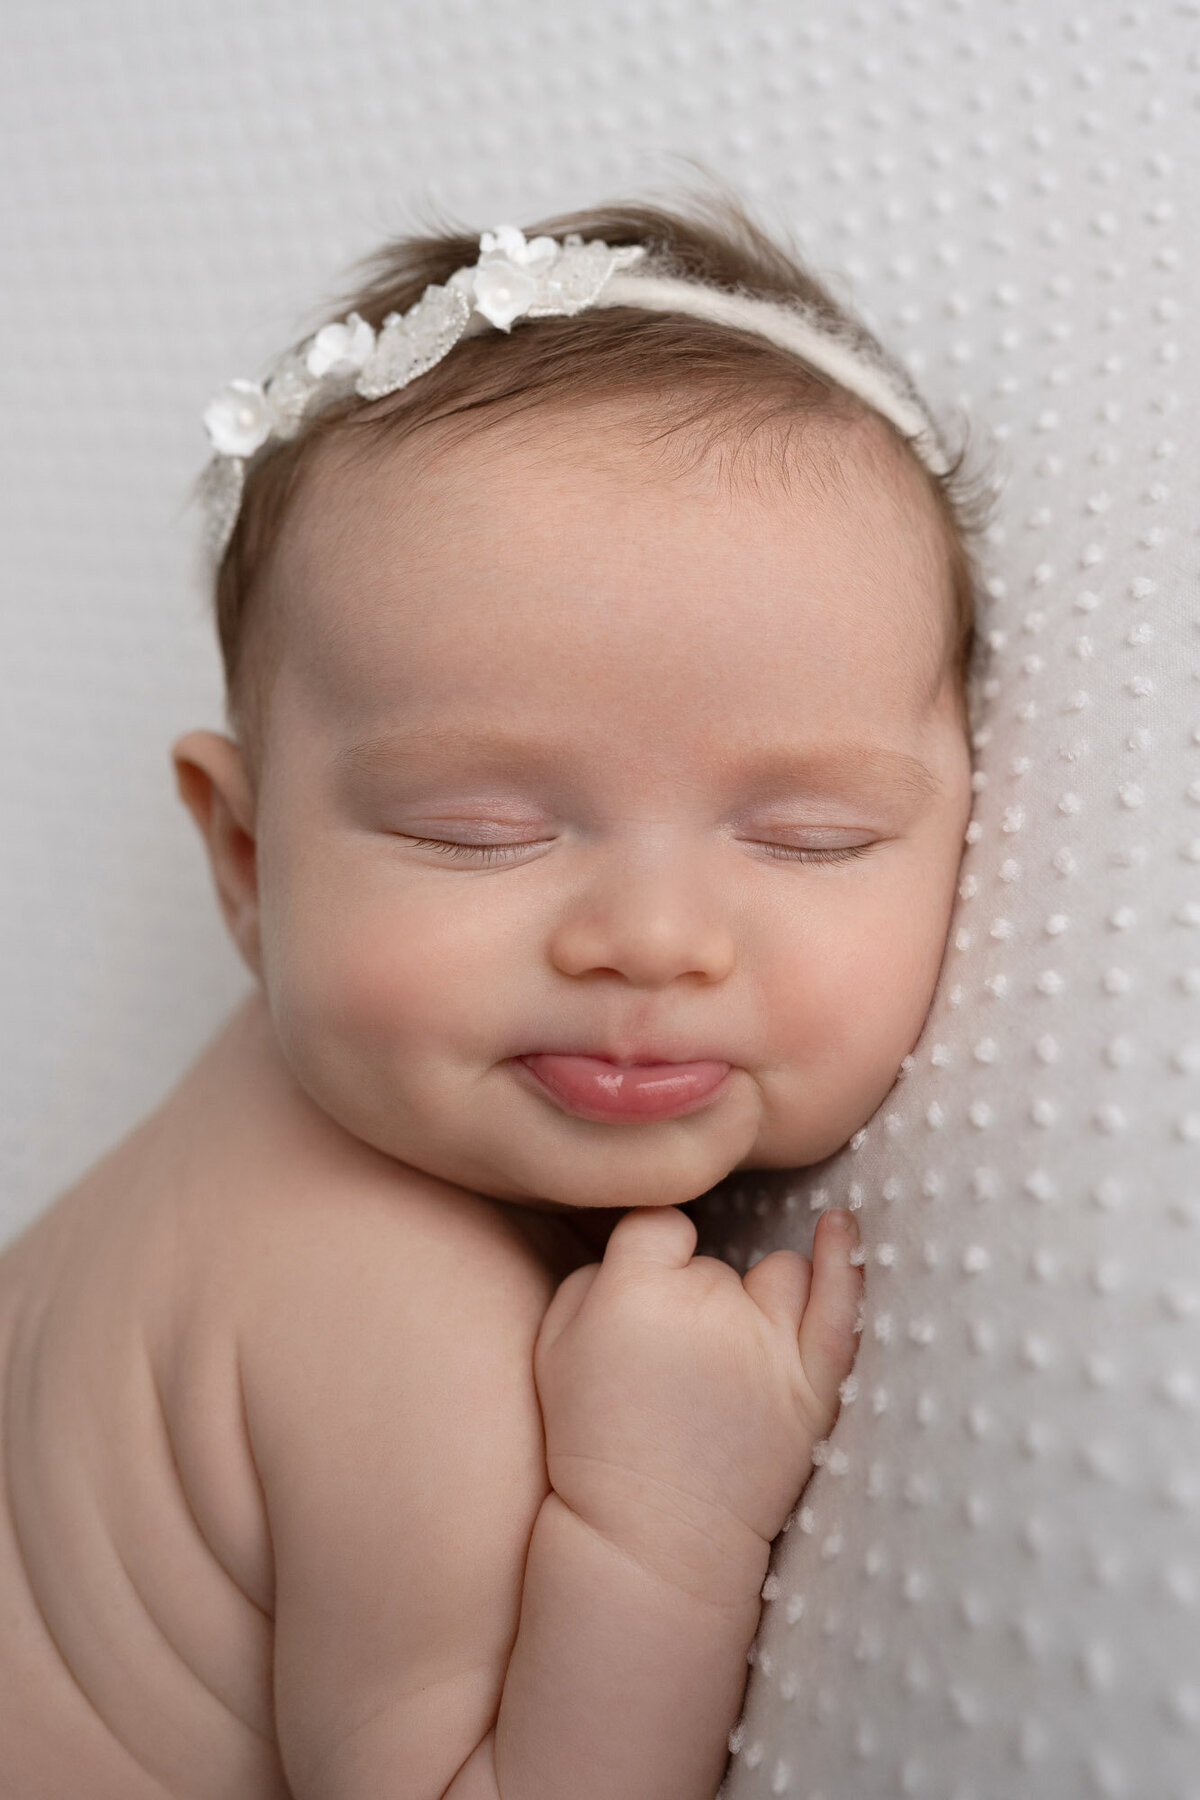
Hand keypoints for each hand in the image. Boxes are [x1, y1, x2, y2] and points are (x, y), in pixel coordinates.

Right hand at [532, 1205, 863, 1603]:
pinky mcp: (812, 1383)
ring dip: (757, 1301)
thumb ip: (591, 1275)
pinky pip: (841, 1303)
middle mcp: (706, 1306)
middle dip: (692, 1301)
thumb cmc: (594, 1443)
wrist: (652, 1542)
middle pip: (713, 1264)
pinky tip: (841, 1228)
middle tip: (671, 1371)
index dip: (651, 1256)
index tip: (646, 1299)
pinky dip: (844, 1262)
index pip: (658, 1224)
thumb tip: (644, 1240)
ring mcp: (768, 1344)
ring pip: (776, 1274)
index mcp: (633, 1292)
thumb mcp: (553, 1347)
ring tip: (729, 1363)